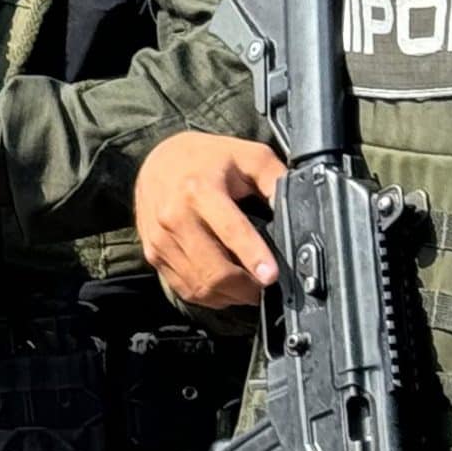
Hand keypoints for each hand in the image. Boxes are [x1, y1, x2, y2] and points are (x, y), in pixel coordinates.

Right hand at [136, 131, 282, 310]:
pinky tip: (225, 288)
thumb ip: (274, 180)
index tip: (270, 276)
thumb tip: (298, 209)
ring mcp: (161, 241)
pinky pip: (183, 287)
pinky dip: (208, 295)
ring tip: (249, 289)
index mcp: (200, 191)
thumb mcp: (249, 155)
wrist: (156, 161)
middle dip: (245, 287)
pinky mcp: (153, 255)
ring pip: (198, 285)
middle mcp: (175, 218)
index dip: (253, 255)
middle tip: (267, 287)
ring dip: (229, 295)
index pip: (230, 230)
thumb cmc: (207, 158)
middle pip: (212, 269)